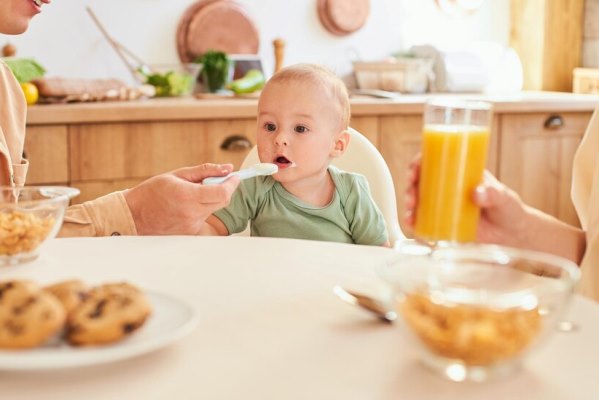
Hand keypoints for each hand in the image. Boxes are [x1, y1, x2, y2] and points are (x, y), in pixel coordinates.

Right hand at [124, 164, 239, 234]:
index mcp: (188, 197)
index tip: (234, 176)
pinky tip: (185, 206)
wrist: (134, 215)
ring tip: (191, 194)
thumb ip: (205, 171)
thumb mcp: (178, 175)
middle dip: (224, 190)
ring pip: (213, 209)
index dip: (232, 184)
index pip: (222, 193)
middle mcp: (191, 214)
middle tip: (217, 181)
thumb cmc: (153, 191)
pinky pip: (203, 217)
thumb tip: (227, 168)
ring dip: (210, 200)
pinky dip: (201, 209)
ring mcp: (191, 226)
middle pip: (222, 202)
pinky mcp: (190, 233)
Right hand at [403, 154, 528, 246]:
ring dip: (410, 205)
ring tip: (412, 213)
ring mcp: (444, 206)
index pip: (433, 162)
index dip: (419, 163)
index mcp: (459, 173)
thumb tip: (477, 193)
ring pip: (419, 201)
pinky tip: (413, 225)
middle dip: (410, 186)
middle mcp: (448, 188)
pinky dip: (415, 224)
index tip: (415, 169)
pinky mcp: (444, 225)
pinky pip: (424, 222)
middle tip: (413, 196)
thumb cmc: (509, 209)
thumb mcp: (504, 197)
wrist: (514, 234)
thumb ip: (493, 193)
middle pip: (420, 182)